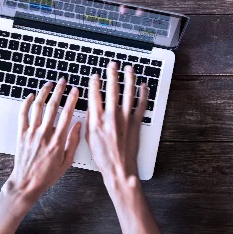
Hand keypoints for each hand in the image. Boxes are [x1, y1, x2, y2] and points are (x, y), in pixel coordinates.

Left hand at [2, 79, 81, 212]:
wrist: (26, 183)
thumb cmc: (47, 175)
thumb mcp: (67, 161)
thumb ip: (73, 142)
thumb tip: (78, 125)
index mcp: (58, 141)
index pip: (67, 114)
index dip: (72, 100)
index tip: (75, 90)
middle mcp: (44, 134)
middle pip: (52, 106)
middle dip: (59, 91)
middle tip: (63, 81)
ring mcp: (31, 133)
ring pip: (37, 107)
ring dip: (44, 93)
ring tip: (49, 84)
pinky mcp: (21, 134)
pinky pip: (23, 115)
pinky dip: (26, 103)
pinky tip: (30, 96)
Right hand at [86, 62, 147, 184]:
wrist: (119, 169)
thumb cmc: (104, 157)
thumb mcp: (89, 139)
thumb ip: (90, 120)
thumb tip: (91, 106)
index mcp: (97, 120)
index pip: (95, 95)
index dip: (94, 83)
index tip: (95, 76)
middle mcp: (111, 116)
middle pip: (112, 89)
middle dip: (112, 74)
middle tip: (113, 64)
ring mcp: (125, 118)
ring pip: (128, 93)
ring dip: (129, 78)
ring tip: (129, 69)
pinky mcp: (137, 123)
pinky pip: (142, 104)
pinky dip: (144, 94)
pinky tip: (143, 86)